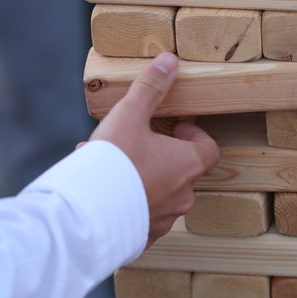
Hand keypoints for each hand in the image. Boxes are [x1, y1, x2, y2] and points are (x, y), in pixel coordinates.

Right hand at [88, 53, 218, 244]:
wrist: (88, 214)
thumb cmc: (115, 161)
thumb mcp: (130, 115)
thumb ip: (150, 87)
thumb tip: (169, 60)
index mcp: (187, 165)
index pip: (208, 149)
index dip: (194, 136)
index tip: (176, 128)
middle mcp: (183, 195)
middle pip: (182, 170)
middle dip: (160, 155)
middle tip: (135, 143)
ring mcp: (164, 219)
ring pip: (159, 194)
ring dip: (141, 179)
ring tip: (107, 167)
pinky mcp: (143, 237)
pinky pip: (142, 216)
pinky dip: (128, 203)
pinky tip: (101, 190)